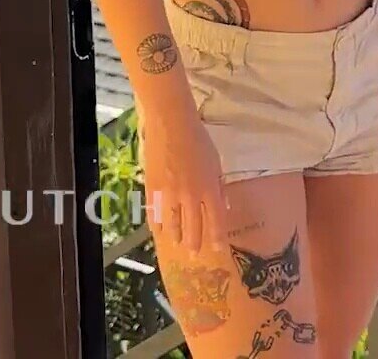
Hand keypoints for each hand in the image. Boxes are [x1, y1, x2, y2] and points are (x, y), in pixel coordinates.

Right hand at [138, 104, 227, 255]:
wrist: (171, 125)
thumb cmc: (198, 141)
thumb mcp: (216, 163)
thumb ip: (219, 187)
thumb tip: (224, 207)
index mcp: (210, 188)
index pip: (216, 221)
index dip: (217, 238)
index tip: (218, 250)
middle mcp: (191, 196)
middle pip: (193, 228)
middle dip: (195, 243)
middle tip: (195, 253)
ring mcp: (169, 194)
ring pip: (172, 226)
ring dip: (176, 237)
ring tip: (178, 243)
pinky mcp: (152, 189)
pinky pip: (155, 214)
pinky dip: (158, 225)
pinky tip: (160, 230)